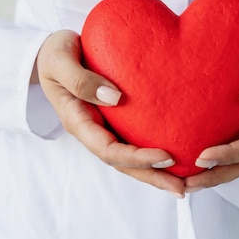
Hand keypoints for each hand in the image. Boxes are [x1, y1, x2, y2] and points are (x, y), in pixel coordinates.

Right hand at [36, 30, 185, 195]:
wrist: (53, 51)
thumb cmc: (55, 54)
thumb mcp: (60, 61)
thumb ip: (81, 79)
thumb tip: (114, 98)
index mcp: (77, 121)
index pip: (108, 150)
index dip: (137, 158)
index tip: (166, 156)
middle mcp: (92, 130)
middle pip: (123, 163)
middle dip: (152, 176)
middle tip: (182, 186)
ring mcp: (103, 126)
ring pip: (129, 157)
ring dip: (155, 171)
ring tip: (185, 180)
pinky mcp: (114, 119)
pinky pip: (134, 139)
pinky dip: (152, 152)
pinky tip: (176, 154)